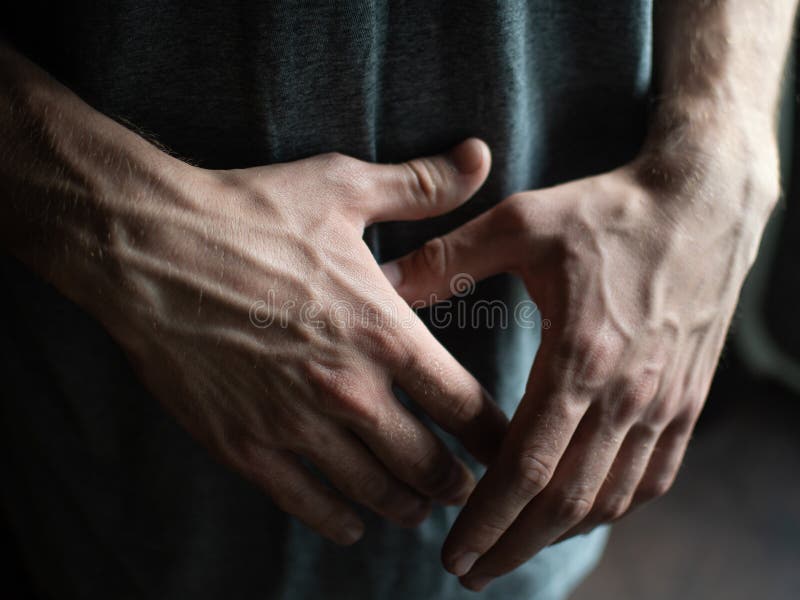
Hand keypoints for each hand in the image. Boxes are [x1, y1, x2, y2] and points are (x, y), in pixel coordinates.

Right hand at [94, 139, 507, 545]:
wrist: (148, 246)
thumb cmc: (250, 213)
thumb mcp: (343, 187)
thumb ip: (422, 185)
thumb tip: (480, 155)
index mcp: (385, 333)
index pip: (466, 406)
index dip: (496, 435)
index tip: (507, 445)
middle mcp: (350, 390)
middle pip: (429, 465)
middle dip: (456, 483)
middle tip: (464, 487)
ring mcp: (296, 425)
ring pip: (375, 493)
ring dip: (405, 506)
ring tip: (415, 507)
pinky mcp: (245, 446)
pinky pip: (306, 503)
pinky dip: (339, 522)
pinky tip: (351, 523)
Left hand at [382, 129, 778, 587]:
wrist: (702, 203)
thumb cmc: (606, 211)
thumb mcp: (520, 223)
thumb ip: (448, 259)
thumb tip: (380, 284)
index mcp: (580, 356)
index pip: (527, 466)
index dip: (487, 517)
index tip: (453, 550)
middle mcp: (627, 393)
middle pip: (566, 500)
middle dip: (514, 545)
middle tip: (471, 572)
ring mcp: (664, 402)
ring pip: (610, 498)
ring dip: (559, 536)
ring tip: (514, 551)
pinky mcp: (686, 399)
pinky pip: (654, 477)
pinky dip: (613, 508)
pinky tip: (581, 515)